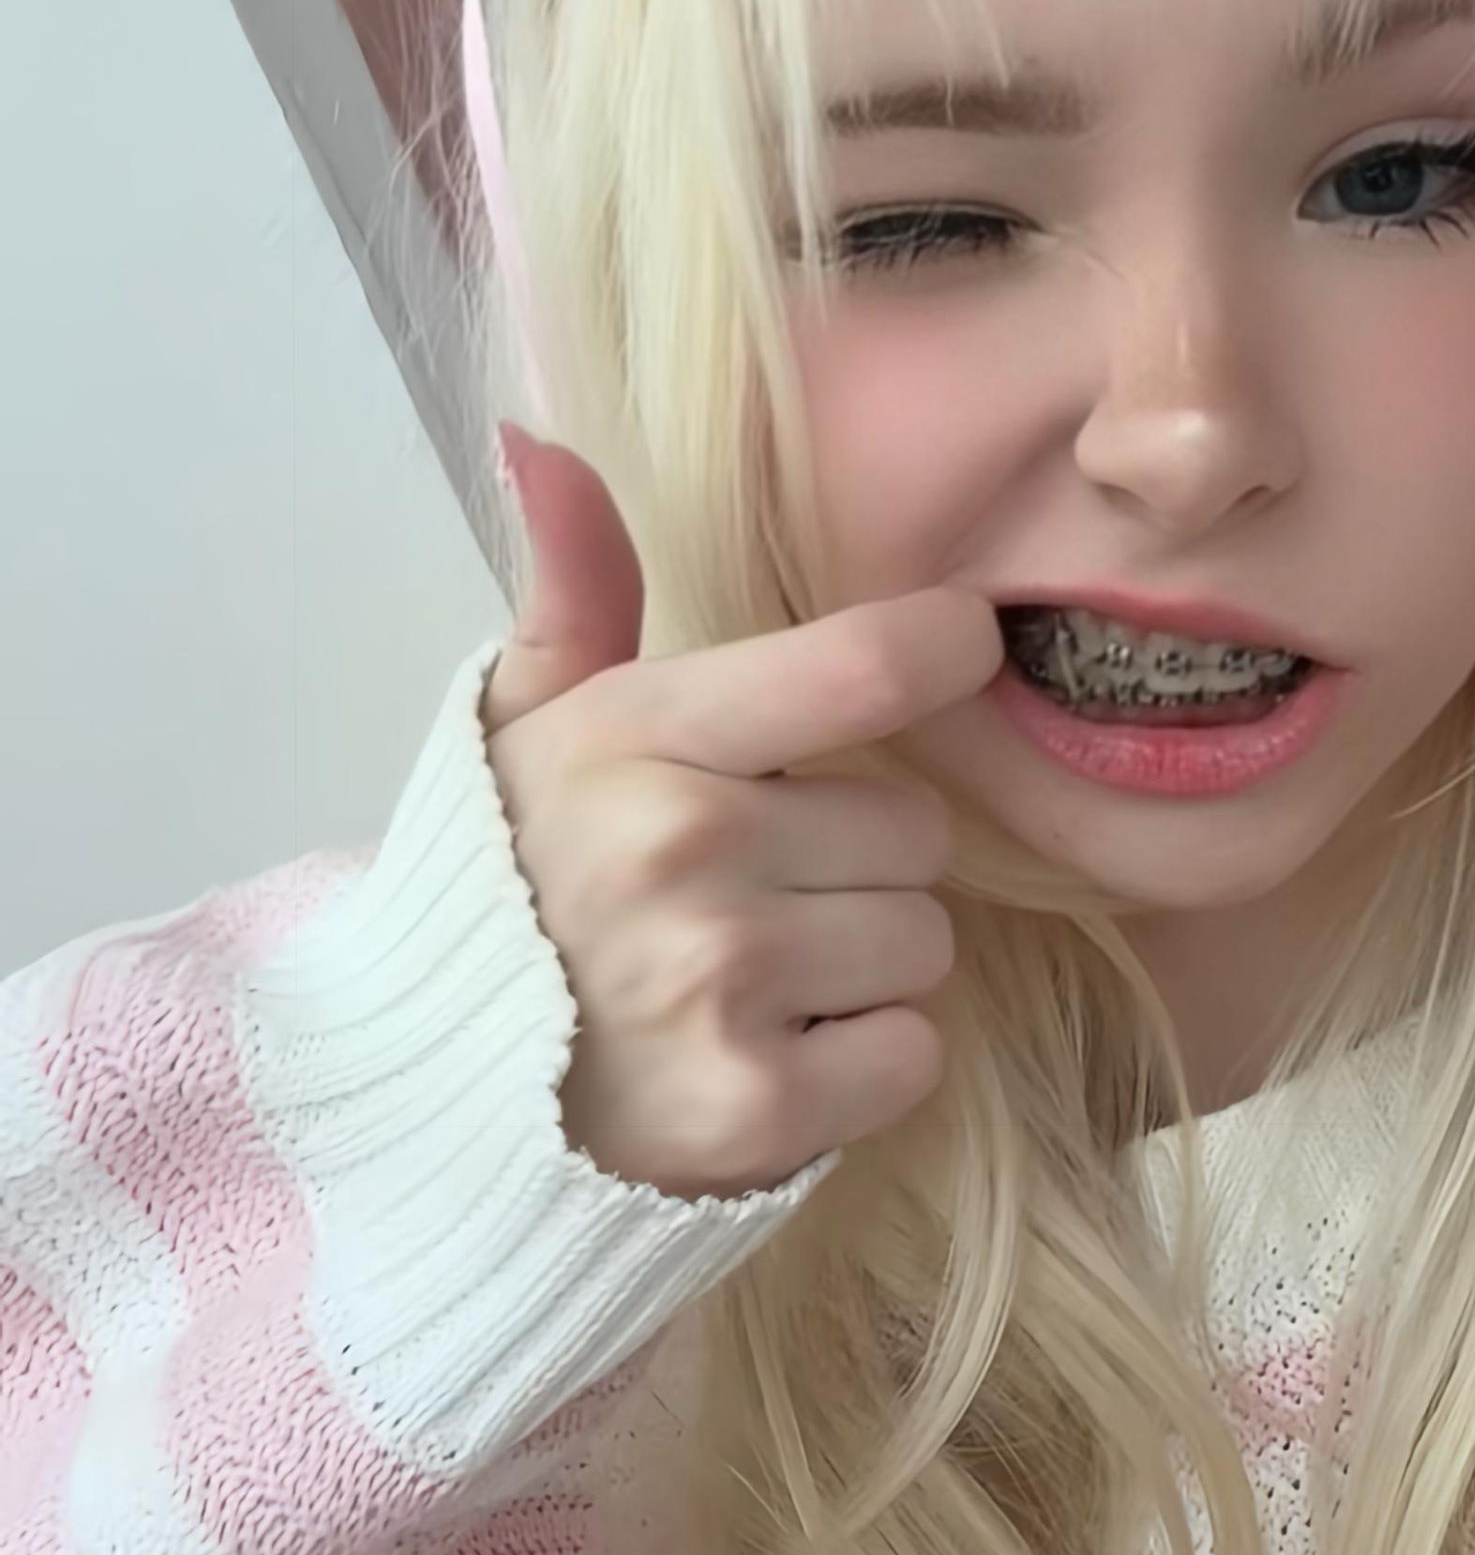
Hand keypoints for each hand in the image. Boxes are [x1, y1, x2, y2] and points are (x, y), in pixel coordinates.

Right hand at [482, 428, 1001, 1199]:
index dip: (938, 650)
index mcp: (633, 737)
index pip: (857, 664)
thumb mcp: (519, 730)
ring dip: (864, 966)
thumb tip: (544, 444)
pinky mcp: (758, 1109)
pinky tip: (773, 1058)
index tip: (960, 648)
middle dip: (859, 861)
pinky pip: (910, 1054)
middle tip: (762, 893)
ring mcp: (722, 983)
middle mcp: (684, 850)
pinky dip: (862, 1068)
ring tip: (760, 981)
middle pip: (914, 828)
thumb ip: (573, 591)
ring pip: (922, 942)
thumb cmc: (509, 892)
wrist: (434, 1099)